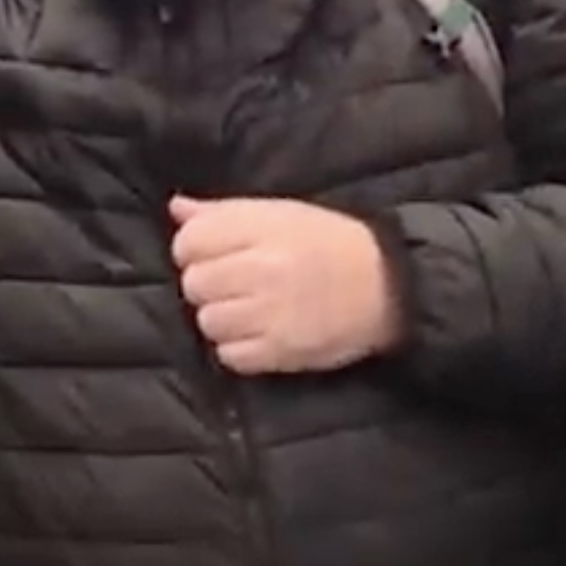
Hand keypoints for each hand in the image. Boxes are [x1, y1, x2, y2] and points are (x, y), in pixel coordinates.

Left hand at [166, 195, 399, 375]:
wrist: (388, 287)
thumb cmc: (331, 243)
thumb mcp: (282, 213)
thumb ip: (225, 213)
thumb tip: (177, 210)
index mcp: (263, 228)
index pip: (190, 241)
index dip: (194, 248)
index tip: (211, 254)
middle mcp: (263, 270)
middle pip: (194, 283)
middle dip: (206, 284)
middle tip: (232, 284)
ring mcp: (271, 314)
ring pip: (208, 322)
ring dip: (221, 318)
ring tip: (246, 311)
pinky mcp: (280, 352)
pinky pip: (230, 356)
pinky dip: (237, 349)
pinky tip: (257, 334)